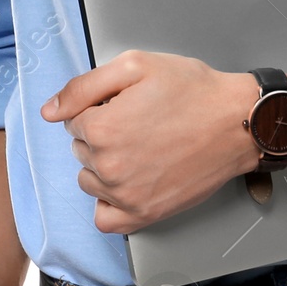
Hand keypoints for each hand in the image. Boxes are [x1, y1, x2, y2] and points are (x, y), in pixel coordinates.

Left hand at [42, 51, 260, 234]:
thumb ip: (83, 87)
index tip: (128, 103)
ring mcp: (127, 196)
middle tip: (140, 121)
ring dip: (105, 165)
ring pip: (89, 179)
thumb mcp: (134, 66)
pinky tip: (129, 182)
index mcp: (101, 128)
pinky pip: (105, 219)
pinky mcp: (145, 215)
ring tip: (141, 147)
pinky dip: (110, 203)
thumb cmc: (192, 90)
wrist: (237, 122)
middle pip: (81, 148)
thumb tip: (49, 111)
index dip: (100, 106)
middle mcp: (109, 167)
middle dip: (102, 133)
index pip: (74, 118)